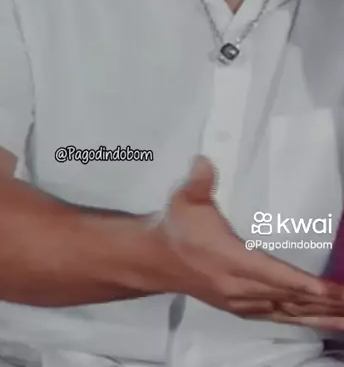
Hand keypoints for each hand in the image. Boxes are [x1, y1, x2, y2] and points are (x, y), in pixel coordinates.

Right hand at [155, 157, 343, 319]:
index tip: (327, 289)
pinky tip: (316, 320)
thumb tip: (204, 162)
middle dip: (321, 302)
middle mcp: (237, 286)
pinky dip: (299, 319)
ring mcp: (240, 301)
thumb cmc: (177, 226)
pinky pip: (276, 317)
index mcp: (229, 259)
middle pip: (286, 297)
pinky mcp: (240, 308)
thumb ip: (198, 181)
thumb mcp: (185, 198)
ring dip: (316, 315)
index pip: (271, 273)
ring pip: (285, 312)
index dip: (300, 283)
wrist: (156, 259)